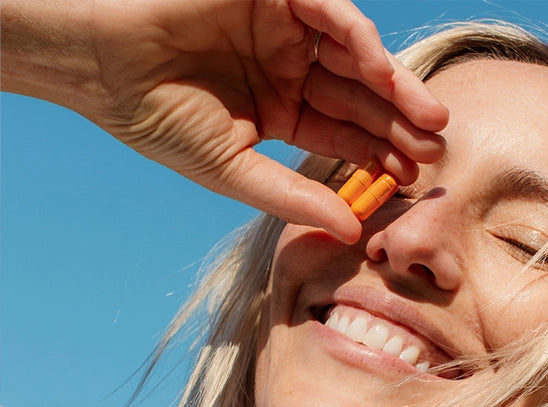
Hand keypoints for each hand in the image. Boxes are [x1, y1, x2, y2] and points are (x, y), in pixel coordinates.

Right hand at [2, 0, 447, 240]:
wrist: (98, 63)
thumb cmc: (154, 118)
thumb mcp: (232, 169)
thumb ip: (291, 195)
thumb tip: (349, 229)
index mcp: (279, 111)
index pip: (340, 136)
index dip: (374, 156)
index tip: (409, 181)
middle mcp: (288, 70)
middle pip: (357, 99)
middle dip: (396, 125)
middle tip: (435, 152)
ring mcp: (283, 30)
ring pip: (354, 58)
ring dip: (392, 87)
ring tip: (430, 121)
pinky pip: (327, 12)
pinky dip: (357, 40)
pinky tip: (383, 73)